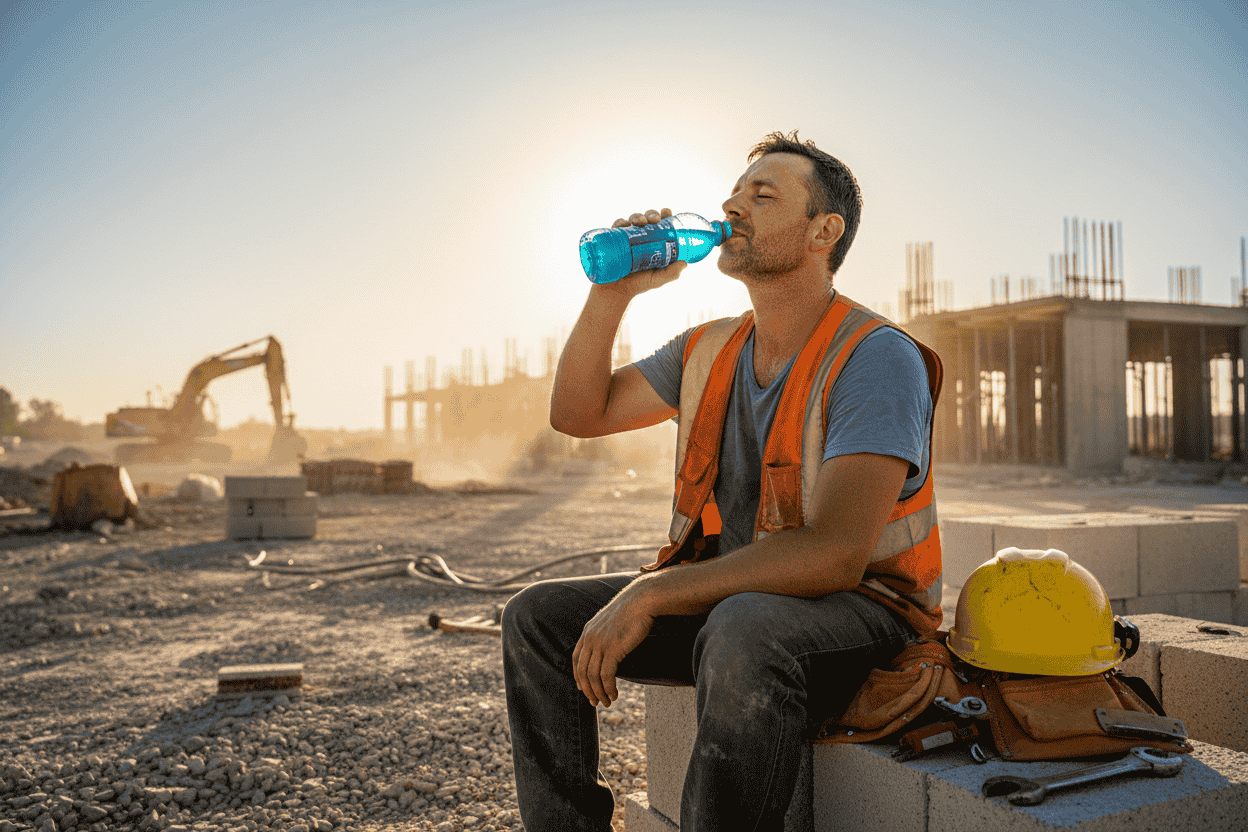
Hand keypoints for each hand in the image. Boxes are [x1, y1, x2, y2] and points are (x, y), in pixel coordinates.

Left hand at [572, 583, 654, 706]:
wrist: (641, 600)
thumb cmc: (632, 610)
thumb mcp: (612, 621)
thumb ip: (606, 634)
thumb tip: (610, 648)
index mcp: (588, 631)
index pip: (576, 659)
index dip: (578, 676)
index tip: (583, 689)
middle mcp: (590, 638)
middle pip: (582, 671)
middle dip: (587, 690)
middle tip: (595, 702)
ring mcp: (600, 644)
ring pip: (593, 676)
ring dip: (599, 693)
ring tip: (607, 702)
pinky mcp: (612, 649)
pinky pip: (606, 675)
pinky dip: (608, 688)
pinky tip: (614, 695)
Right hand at [592, 208, 686, 297]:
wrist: (616, 292)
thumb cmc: (639, 284)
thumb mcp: (658, 279)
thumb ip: (672, 273)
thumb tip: (685, 263)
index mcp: (654, 243)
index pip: (661, 225)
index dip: (665, 215)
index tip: (667, 212)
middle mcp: (641, 238)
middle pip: (648, 219)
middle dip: (652, 214)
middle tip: (654, 220)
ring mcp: (627, 238)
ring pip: (633, 219)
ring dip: (638, 216)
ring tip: (640, 221)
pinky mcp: (614, 240)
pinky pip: (617, 226)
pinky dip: (621, 222)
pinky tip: (624, 224)